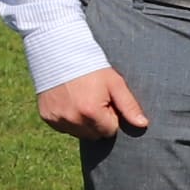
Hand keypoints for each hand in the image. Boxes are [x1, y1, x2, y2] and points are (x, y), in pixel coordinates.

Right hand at [36, 67, 150, 142]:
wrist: (59, 54)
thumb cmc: (91, 67)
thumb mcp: (114, 83)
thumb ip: (129, 106)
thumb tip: (143, 125)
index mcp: (91, 113)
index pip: (110, 131)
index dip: (111, 116)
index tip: (105, 101)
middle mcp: (73, 119)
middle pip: (94, 135)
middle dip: (97, 122)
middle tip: (93, 100)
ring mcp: (57, 119)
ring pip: (78, 133)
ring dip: (82, 122)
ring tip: (81, 100)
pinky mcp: (47, 117)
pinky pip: (63, 127)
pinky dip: (68, 119)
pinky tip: (68, 102)